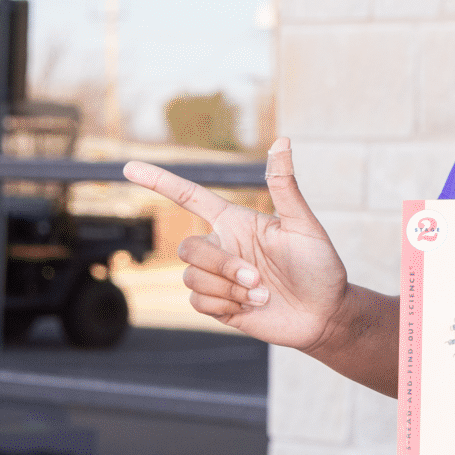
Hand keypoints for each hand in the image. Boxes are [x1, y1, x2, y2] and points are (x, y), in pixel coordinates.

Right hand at [122, 141, 351, 355]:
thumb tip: (283, 140)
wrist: (325, 314)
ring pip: (191, 277)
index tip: (130, 167)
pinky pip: (197, 302)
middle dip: (220, 265)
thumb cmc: (320, 266)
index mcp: (236, 222)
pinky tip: (251, 307)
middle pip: (188, 247)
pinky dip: (224, 305)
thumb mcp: (303, 225)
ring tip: (262, 293)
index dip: (160, 181)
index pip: (190, 196)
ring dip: (228, 289)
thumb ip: (285, 187)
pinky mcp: (218, 306)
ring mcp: (218, 277)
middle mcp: (223, 246)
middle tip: (258, 277)